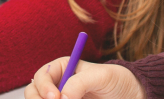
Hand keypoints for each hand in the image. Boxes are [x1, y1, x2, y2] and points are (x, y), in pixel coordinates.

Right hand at [26, 58, 142, 98]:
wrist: (130, 96)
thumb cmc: (117, 81)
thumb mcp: (101, 76)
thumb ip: (80, 83)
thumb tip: (62, 98)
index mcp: (60, 68)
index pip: (41, 76)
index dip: (44, 87)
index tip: (56, 97)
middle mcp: (56, 85)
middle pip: (33, 93)